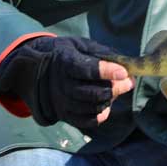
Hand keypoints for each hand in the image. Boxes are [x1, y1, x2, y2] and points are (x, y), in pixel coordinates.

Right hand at [0, 36, 134, 127]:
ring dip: (109, 100)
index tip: (124, 72)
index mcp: (64, 62)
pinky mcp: (64, 114)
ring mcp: (61, 102)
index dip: (106, 71)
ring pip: (91, 107)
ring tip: (117, 90)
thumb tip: (123, 62)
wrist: (37, 70)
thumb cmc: (66, 54)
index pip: (86, 70)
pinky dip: (100, 115)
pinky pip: (85, 121)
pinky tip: (107, 105)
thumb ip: (100, 52)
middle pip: (91, 92)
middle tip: (129, 81)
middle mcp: (61, 84)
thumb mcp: (79, 44)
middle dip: (114, 88)